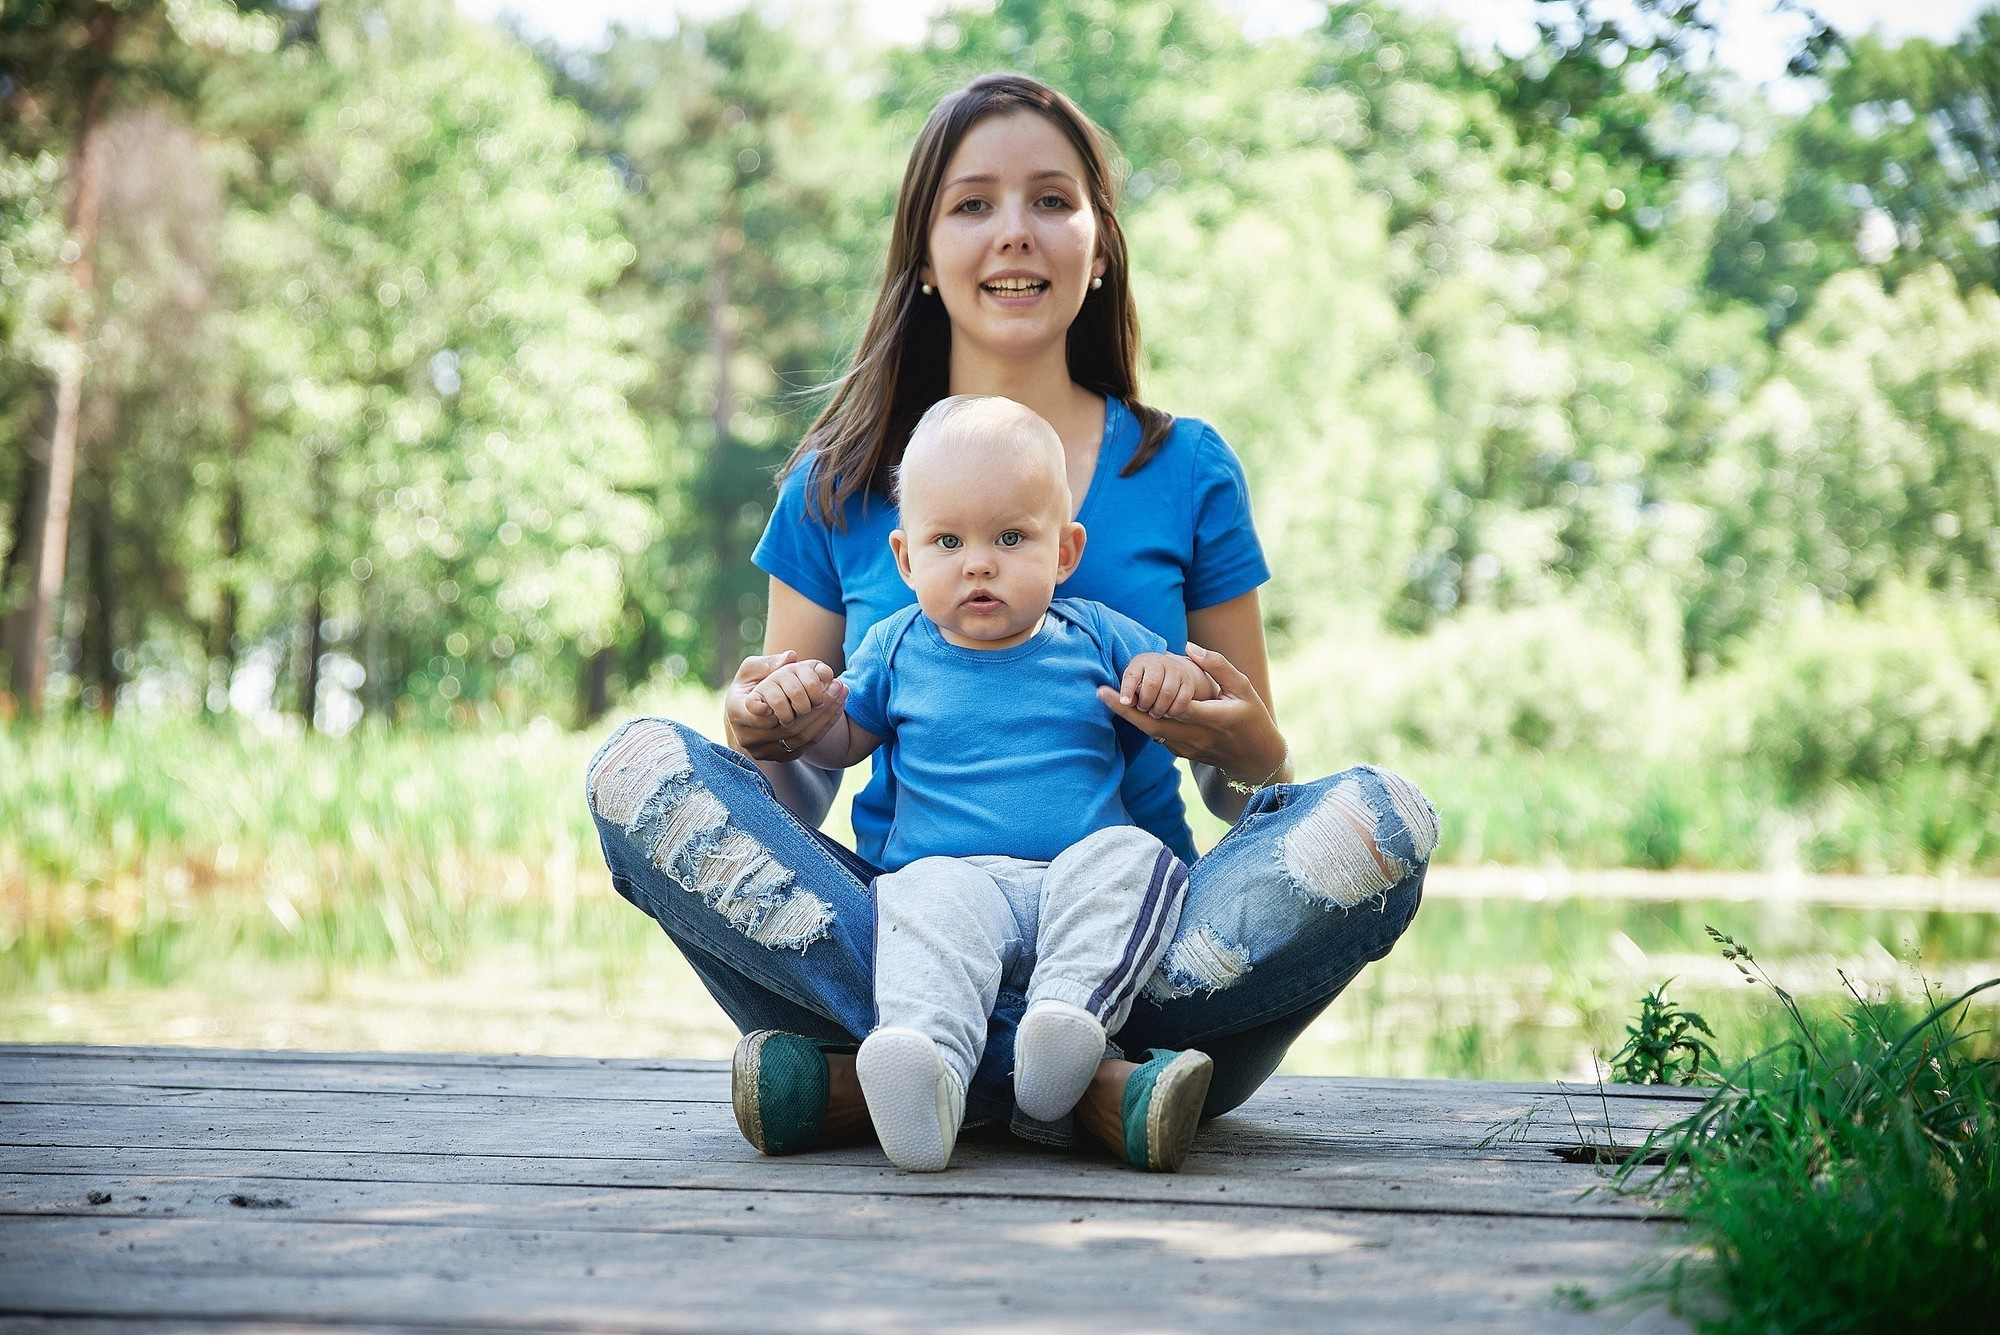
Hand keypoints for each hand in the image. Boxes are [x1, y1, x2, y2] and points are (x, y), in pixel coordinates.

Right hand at [725, 650, 848, 761]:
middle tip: (838, 685)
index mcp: (737, 712)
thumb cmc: (749, 687)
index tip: (804, 692)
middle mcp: (748, 737)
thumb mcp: (751, 671)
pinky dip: (825, 726)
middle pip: (788, 726)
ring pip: (801, 737)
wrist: (747, 718)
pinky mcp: (780, 757)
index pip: (759, 712)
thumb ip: (768, 663)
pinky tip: (837, 707)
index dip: (783, 705)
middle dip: (818, 705)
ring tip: (841, 693)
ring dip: (826, 715)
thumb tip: (791, 657)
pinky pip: (807, 744)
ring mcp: (764, 751)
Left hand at [1096, 641, 1286, 782]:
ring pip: (1152, 732)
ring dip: (1129, 715)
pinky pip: (1158, 736)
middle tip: (1101, 693)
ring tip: (1107, 696)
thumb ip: (1217, 666)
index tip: (1126, 686)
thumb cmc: (1252, 717)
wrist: (1255, 758)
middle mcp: (1197, 736)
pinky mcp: (1182, 753)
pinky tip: (1128, 707)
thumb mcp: (1243, 687)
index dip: (1148, 697)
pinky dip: (1142, 722)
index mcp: (1214, 718)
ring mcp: (1188, 748)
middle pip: (1154, 723)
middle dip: (1125, 709)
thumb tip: (1188, 647)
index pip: (1175, 707)